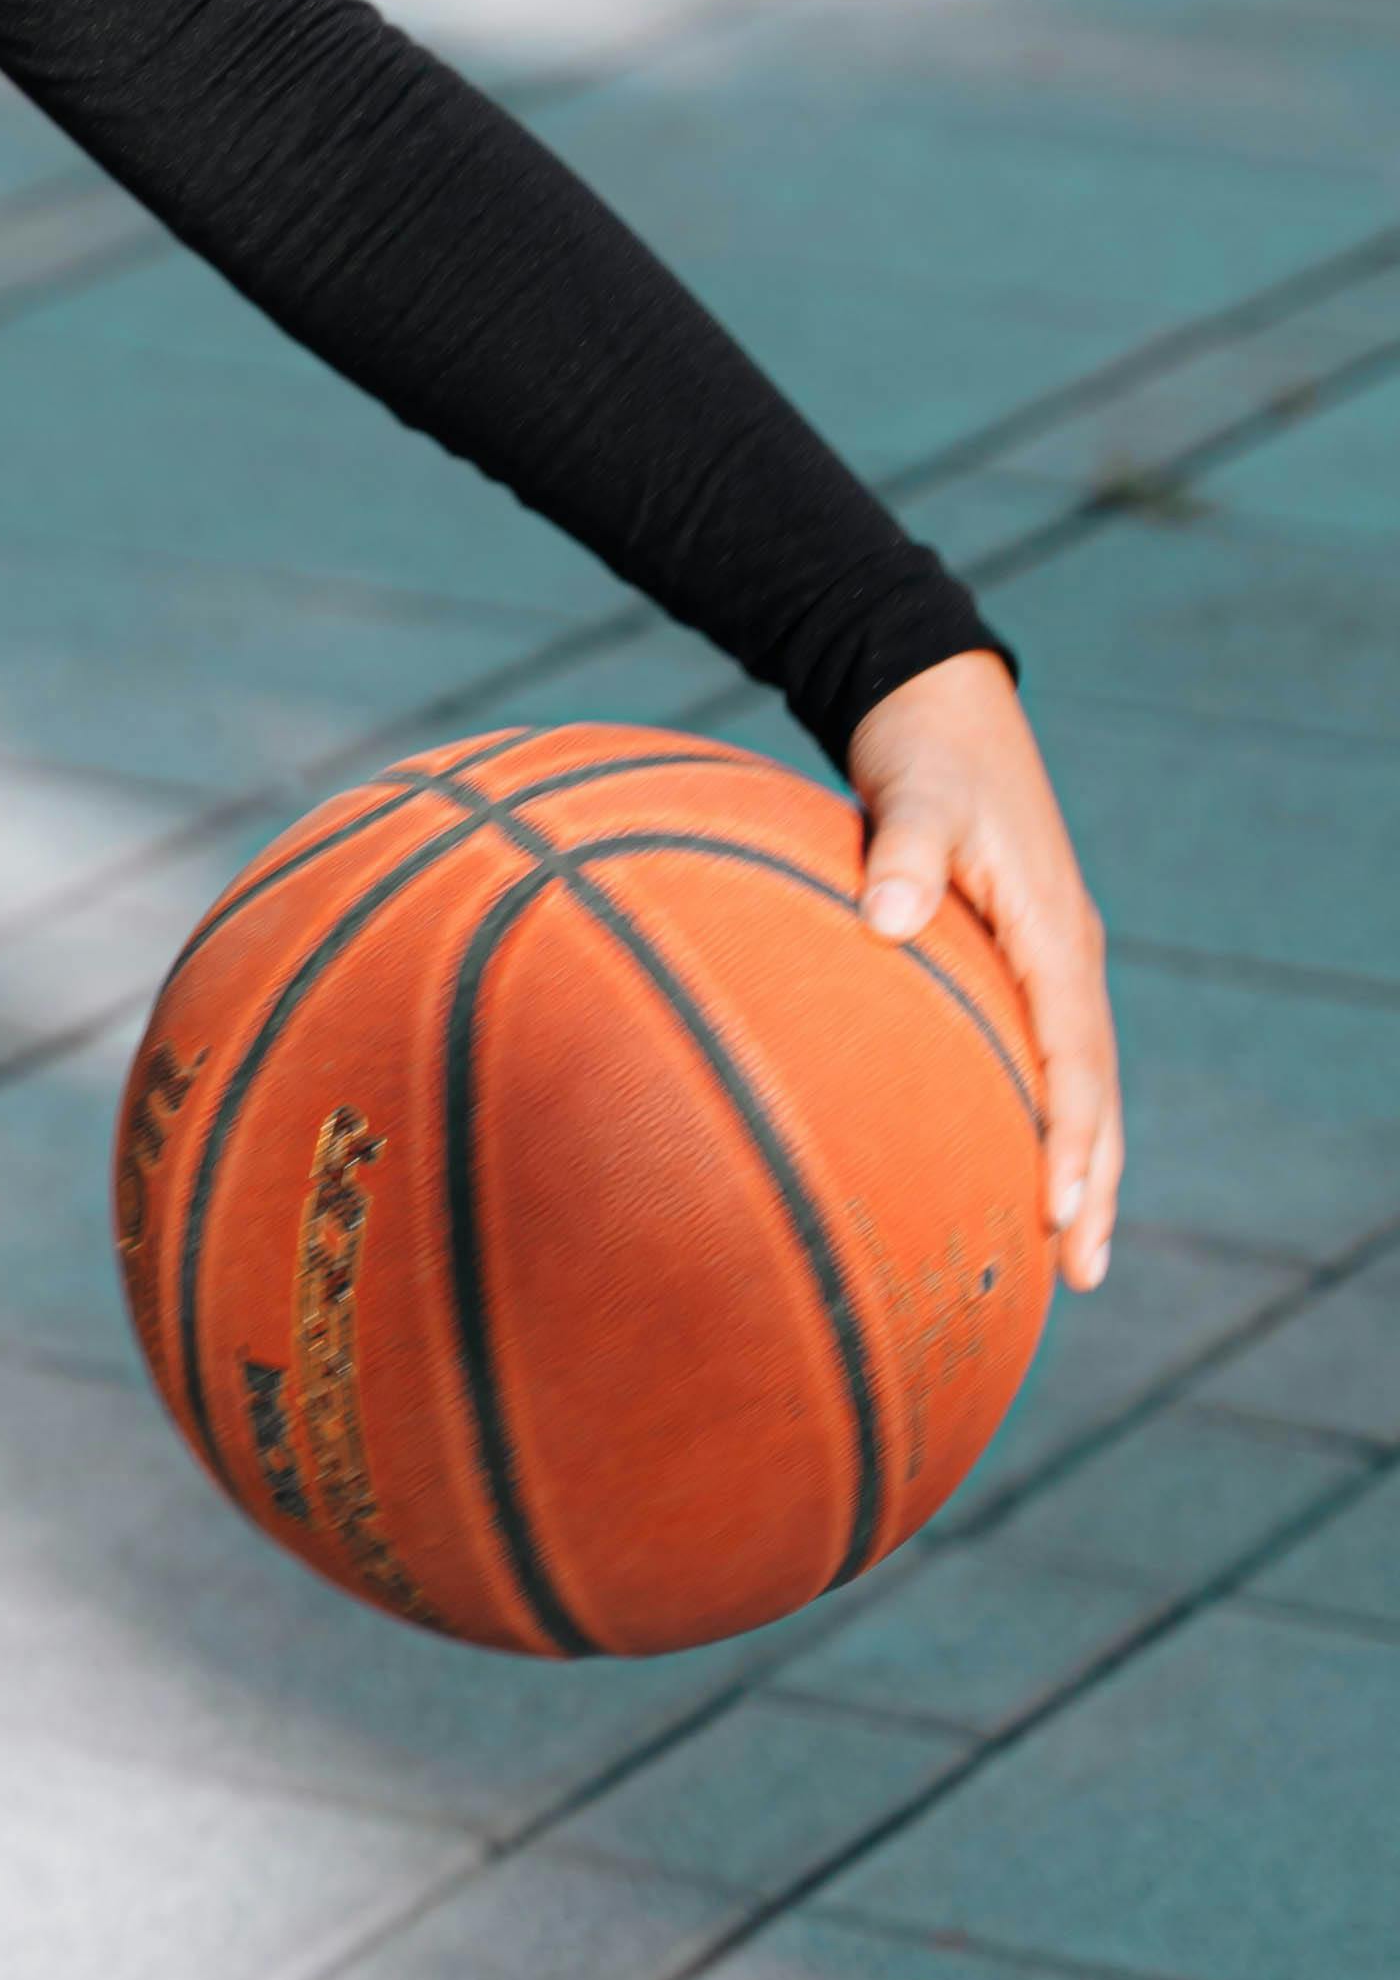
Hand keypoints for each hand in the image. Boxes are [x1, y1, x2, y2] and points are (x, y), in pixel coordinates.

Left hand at [846, 650, 1116, 1291]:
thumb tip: (884, 921)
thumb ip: (900, 854)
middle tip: (1082, 1273)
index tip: (1062, 1205)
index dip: (1072, 1135)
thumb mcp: (912, 793)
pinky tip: (1022, 1179)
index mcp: (1053, 933)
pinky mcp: (1019, 964)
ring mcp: (1047, 964)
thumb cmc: (924, 755)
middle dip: (1094, 1183)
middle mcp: (1064, 957)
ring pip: (1079, 1086)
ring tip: (1074, 1258)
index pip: (1075, 1056)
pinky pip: (1045, 1062)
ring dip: (1082, 1168)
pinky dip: (1049, 1125)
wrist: (935, 707)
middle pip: (1094, 1092)